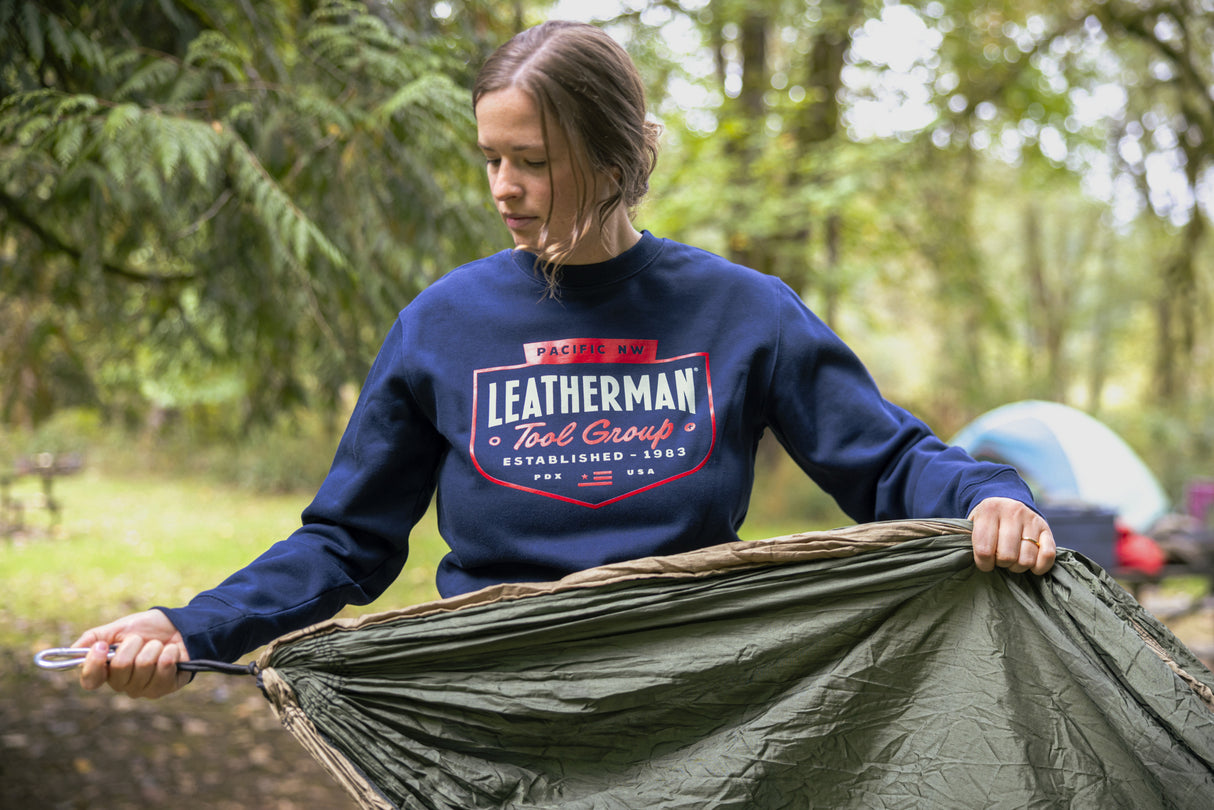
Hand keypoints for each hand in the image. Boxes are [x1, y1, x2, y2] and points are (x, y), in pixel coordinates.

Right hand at [73, 609, 192, 698]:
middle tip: (141, 639)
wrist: (180, 627)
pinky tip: (171, 652)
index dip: (93, 666)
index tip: (101, 647)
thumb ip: (94, 638)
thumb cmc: (147, 629)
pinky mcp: (164, 687)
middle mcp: (123, 684)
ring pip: (143, 667)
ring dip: (153, 648)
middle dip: (133, 645)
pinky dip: (169, 653)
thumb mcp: (119, 628)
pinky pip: (163, 670)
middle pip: (120, 668)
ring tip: (158, 645)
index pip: (90, 681)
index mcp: (107, 671)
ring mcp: (143, 689)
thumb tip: (74, 649)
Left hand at [968, 496, 1055, 574]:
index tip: (985, 563)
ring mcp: (1031, 519)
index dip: (984, 563)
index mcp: (989, 510)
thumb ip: (973, 541)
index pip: (984, 550)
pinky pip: (1048, 555)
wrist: (1005, 503)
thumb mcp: (973, 524)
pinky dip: (1039, 566)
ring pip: (1026, 559)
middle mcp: (1012, 512)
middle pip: (1007, 556)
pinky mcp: (1046, 528)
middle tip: (999, 559)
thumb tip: (981, 563)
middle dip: (1001, 564)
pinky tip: (1031, 565)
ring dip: (1018, 566)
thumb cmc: (986, 521)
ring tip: (1012, 560)